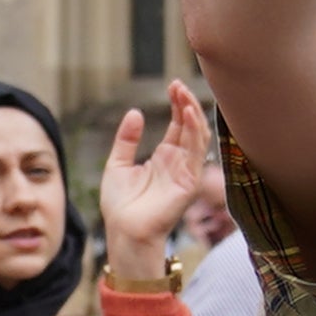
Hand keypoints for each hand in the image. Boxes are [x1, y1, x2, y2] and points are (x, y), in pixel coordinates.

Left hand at [96, 80, 217, 273]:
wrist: (123, 232)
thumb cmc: (120, 205)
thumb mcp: (117, 164)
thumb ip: (127, 139)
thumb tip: (135, 112)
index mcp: (165, 158)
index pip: (178, 125)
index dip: (178, 105)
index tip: (172, 86)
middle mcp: (179, 163)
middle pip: (190, 127)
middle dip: (186, 104)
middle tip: (177, 84)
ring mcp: (186, 172)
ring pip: (198, 136)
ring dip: (192, 113)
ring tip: (183, 93)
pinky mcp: (188, 182)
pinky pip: (196, 153)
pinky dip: (195, 131)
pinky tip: (188, 113)